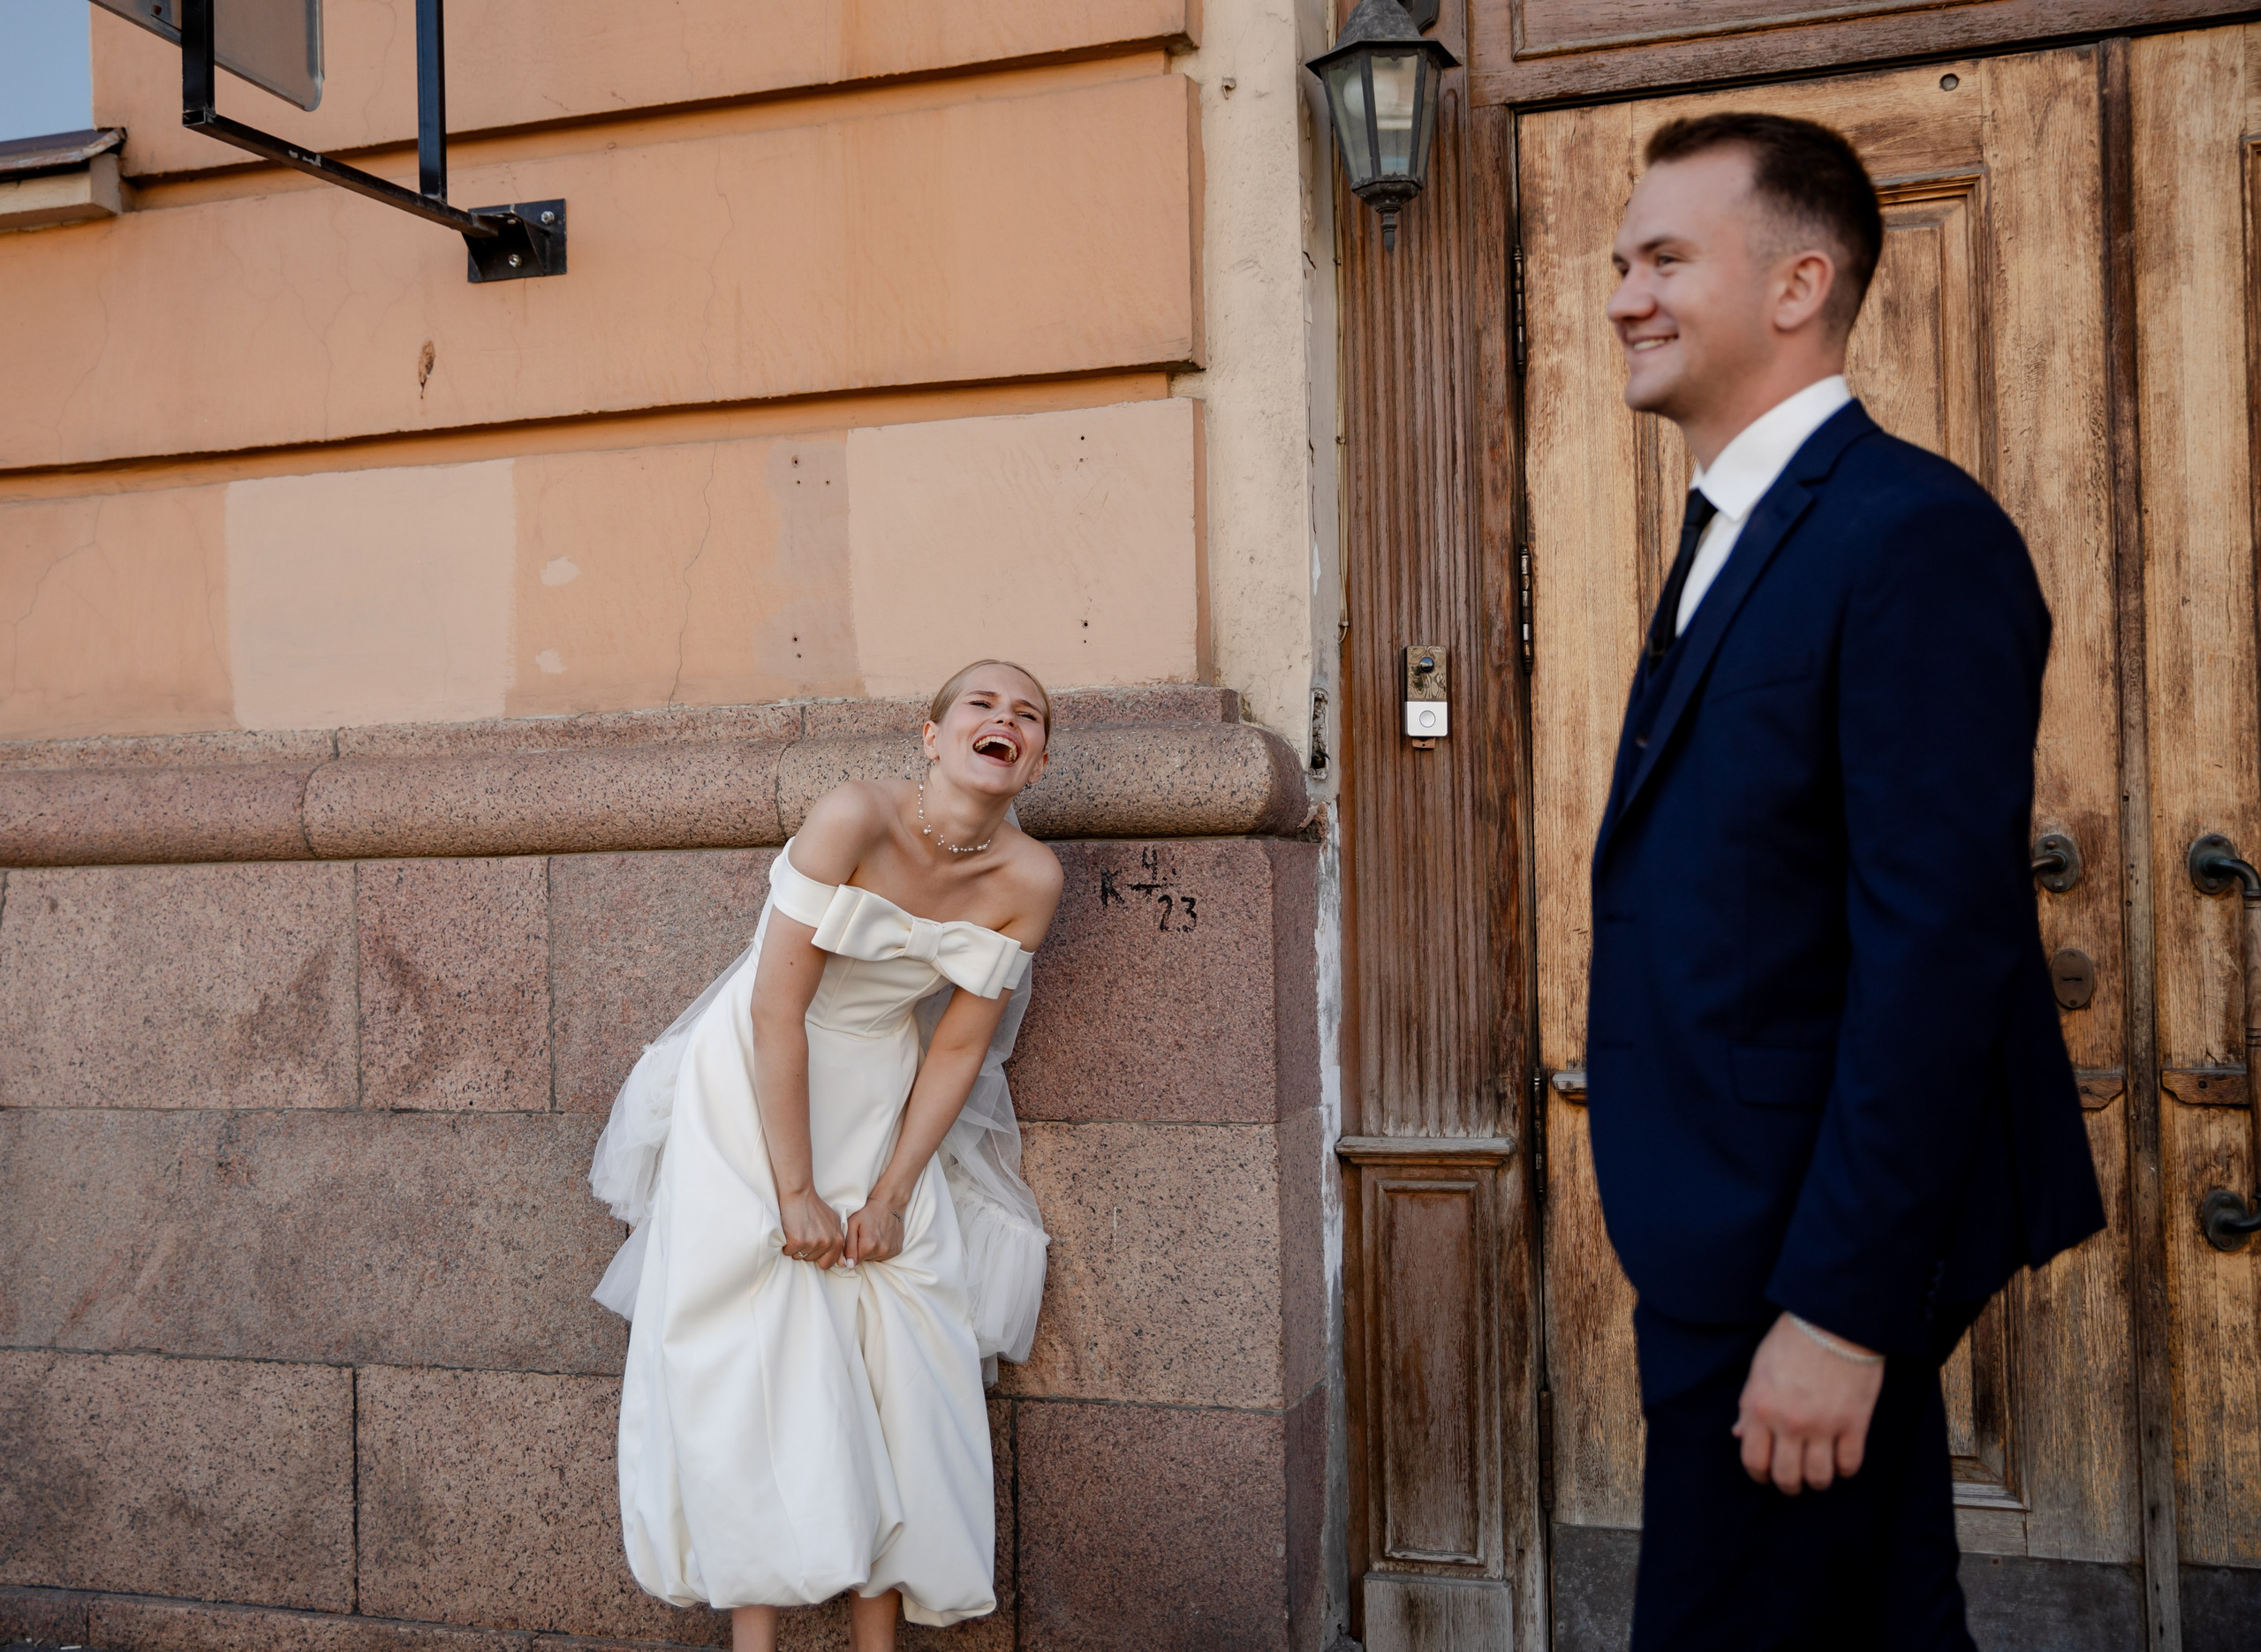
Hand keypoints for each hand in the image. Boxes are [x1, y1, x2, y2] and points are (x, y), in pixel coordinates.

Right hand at [778, 1188, 844, 1269]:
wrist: (800, 1195)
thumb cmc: (815, 1208)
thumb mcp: (834, 1223)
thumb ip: (838, 1241)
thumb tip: (843, 1263)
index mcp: (838, 1240)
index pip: (828, 1263)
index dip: (818, 1257)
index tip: (813, 1246)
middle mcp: (827, 1243)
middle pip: (811, 1260)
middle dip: (806, 1250)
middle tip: (805, 1233)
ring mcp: (812, 1243)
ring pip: (799, 1256)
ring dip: (796, 1247)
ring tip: (798, 1230)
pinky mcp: (797, 1241)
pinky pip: (788, 1252)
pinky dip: (786, 1244)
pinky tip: (791, 1231)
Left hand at [843, 1195, 906, 1265]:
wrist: (890, 1203)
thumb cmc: (868, 1212)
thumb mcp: (852, 1224)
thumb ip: (848, 1246)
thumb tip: (849, 1265)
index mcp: (869, 1245)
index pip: (854, 1261)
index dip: (851, 1251)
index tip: (855, 1239)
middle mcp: (882, 1251)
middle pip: (864, 1259)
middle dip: (861, 1250)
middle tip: (864, 1234)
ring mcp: (891, 1251)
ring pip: (873, 1258)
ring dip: (871, 1250)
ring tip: (873, 1234)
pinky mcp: (897, 1250)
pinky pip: (883, 1255)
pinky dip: (880, 1249)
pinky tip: (881, 1237)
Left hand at [1733, 1312, 1884, 1493]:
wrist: (1835, 1320)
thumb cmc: (1792, 1339)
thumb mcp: (1760, 1368)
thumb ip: (1748, 1404)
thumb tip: (1739, 1434)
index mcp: (1760, 1407)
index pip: (1753, 1460)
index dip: (1759, 1475)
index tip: (1765, 1476)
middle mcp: (1788, 1422)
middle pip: (1786, 1477)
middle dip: (1788, 1486)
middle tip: (1793, 1482)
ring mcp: (1823, 1426)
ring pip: (1819, 1477)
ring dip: (1817, 1482)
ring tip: (1818, 1474)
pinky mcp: (1854, 1424)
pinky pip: (1849, 1464)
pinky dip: (1844, 1470)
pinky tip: (1841, 1461)